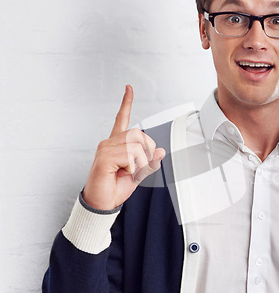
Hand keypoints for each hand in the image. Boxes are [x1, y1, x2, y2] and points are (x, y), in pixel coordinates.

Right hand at [82, 85, 165, 209]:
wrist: (103, 203)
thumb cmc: (115, 188)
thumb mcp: (139, 174)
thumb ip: (150, 162)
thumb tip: (161, 151)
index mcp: (116, 144)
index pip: (121, 119)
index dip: (126, 103)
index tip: (129, 88)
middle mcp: (109, 143)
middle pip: (138, 134)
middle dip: (146, 152)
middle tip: (136, 167)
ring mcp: (105, 148)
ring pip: (136, 146)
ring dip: (139, 162)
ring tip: (127, 172)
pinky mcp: (104, 157)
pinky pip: (130, 156)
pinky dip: (132, 167)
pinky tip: (121, 173)